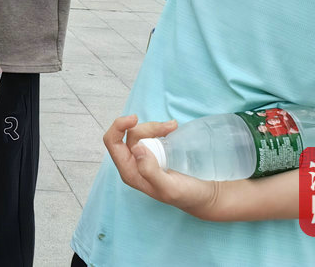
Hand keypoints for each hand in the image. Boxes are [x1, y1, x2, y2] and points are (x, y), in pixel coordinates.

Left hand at [103, 115, 222, 218]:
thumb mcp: (169, 188)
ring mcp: (142, 157)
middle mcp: (132, 163)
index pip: (112, 142)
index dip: (118, 126)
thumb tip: (136, 148)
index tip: (135, 118)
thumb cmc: (186, 195)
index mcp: (129, 172)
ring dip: (156, 127)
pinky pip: (150, 135)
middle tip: (170, 128)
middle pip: (130, 134)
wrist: (202, 196)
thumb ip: (150, 172)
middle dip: (148, 127)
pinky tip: (172, 130)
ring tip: (174, 127)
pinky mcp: (153, 153)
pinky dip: (160, 129)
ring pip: (140, 132)